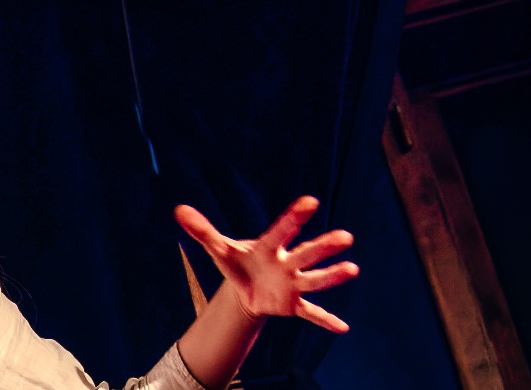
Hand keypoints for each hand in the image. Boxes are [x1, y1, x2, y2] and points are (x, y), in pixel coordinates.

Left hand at [176, 196, 358, 332]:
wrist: (247, 288)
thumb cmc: (239, 263)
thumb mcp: (219, 250)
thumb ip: (202, 231)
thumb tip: (178, 210)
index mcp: (269, 247)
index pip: (281, 230)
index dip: (294, 217)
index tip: (310, 201)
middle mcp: (287, 263)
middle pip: (306, 253)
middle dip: (323, 247)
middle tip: (345, 237)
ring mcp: (293, 284)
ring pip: (314, 280)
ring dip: (332, 276)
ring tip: (352, 269)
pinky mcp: (293, 305)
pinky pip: (312, 314)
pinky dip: (325, 320)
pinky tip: (342, 328)